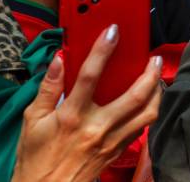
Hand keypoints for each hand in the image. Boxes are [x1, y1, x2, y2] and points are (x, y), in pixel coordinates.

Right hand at [12, 27, 162, 181]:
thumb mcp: (32, 121)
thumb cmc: (35, 157)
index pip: (90, 76)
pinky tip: (148, 101)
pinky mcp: (118, 152)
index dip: (103, 50)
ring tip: (157, 77)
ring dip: (157, 92)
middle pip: (134, 96)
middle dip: (149, 73)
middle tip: (155, 58)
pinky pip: (141, 128)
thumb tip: (59, 59)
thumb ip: (48, 88)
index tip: (113, 31)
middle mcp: (97, 128)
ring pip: (147, 114)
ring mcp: (111, 141)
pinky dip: (149, 111)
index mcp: (73, 116)